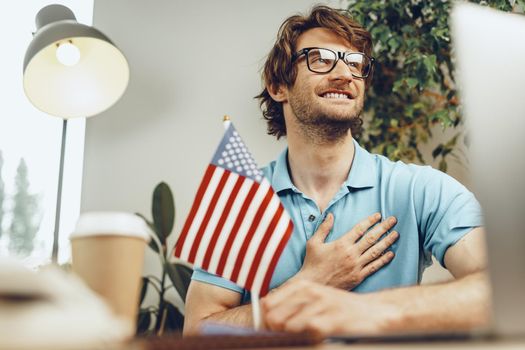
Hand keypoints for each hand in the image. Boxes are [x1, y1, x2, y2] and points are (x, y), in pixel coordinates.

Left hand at [262, 279, 397, 335]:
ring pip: (289, 327)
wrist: (372, 312)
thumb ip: (289, 306)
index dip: (264, 322)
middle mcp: (309, 292)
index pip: (267, 304)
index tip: (270, 333)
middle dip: (275, 332)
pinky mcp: (333, 320)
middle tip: (287, 338)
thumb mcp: (313, 299)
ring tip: (305, 338)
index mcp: (301, 286)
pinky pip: (309, 334)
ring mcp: (322, 305)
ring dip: (292, 338)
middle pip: (274, 317)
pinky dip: (309, 340)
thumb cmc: (337, 308)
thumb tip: (264, 319)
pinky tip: (318, 339)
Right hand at [293, 212, 397, 289]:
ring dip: (387, 242)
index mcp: (341, 244)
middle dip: (383, 227)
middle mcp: (351, 254)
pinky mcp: (359, 276)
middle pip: (371, 238)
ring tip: (396, 234)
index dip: (370, 221)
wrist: (314, 284)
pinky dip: (384, 259)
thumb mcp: (314, 243)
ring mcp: (356, 266)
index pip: (359, 229)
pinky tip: (391, 253)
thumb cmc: (312, 263)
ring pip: (376, 251)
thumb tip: (331, 215)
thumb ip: (323, 228)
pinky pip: (374, 266)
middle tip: (393, 220)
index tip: (378, 215)